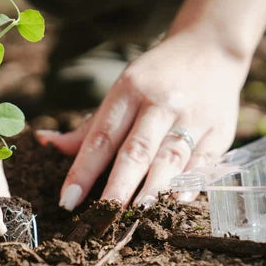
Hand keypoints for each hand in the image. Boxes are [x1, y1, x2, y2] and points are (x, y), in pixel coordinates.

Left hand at [36, 0, 265, 208]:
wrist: (212, 46)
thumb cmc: (156, 77)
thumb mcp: (121, 91)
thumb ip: (89, 127)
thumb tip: (45, 143)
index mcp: (128, 90)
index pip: (101, 137)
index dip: (83, 171)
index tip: (67, 202)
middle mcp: (159, 103)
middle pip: (135, 150)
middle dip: (118, 187)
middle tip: (102, 218)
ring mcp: (191, 116)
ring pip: (170, 156)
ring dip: (154, 187)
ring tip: (139, 214)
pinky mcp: (219, 130)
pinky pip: (203, 159)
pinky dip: (191, 181)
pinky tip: (178, 201)